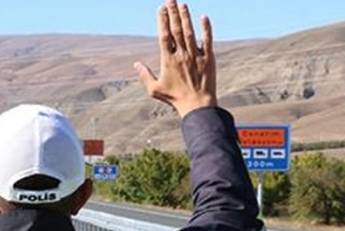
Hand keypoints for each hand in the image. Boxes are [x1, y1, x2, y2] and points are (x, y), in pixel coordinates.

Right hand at [134, 0, 217, 117]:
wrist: (197, 105)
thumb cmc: (174, 99)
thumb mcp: (154, 90)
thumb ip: (144, 75)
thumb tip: (136, 64)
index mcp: (168, 60)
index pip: (164, 36)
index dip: (162, 21)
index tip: (161, 9)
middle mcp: (182, 55)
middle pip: (176, 30)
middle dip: (173, 13)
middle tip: (170, 0)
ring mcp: (196, 55)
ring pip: (190, 32)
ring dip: (186, 17)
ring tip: (182, 4)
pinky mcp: (209, 58)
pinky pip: (207, 40)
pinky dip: (206, 28)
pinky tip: (203, 17)